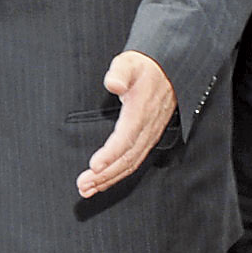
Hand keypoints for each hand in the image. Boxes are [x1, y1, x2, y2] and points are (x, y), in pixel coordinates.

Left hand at [76, 51, 176, 199]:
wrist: (169, 70)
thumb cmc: (144, 67)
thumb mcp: (130, 63)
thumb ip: (120, 73)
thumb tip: (113, 84)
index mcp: (141, 111)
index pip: (126, 137)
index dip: (110, 154)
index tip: (94, 166)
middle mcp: (147, 128)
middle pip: (127, 157)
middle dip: (105, 175)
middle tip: (82, 185)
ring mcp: (149, 136)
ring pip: (130, 163)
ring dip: (108, 179)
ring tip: (86, 189)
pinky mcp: (147, 139)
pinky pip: (133, 161)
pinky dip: (116, 174)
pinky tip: (101, 182)